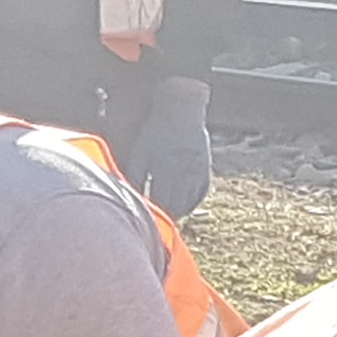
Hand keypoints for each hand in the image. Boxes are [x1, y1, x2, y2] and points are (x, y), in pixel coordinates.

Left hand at [127, 75, 212, 217]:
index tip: (146, 227)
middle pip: (176, 208)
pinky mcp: (206, 168)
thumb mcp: (140, 152)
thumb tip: (130, 201)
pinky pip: (201, 193)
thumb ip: (135, 178)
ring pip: (190, 203)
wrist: (182, 108)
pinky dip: (192, 202)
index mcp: (166, 172)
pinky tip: (183, 205)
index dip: (153, 218)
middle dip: (166, 219)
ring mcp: (198, 172)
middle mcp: (185, 175)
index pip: (160, 205)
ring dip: (179, 213)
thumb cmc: (155, 131)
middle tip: (157, 227)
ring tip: (168, 218)